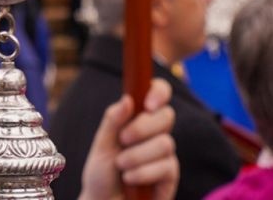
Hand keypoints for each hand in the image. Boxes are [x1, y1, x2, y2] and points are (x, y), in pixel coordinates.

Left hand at [79, 77, 177, 199]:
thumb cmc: (102, 175)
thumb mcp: (101, 145)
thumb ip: (113, 121)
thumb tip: (128, 99)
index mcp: (139, 119)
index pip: (159, 93)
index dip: (159, 92)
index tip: (147, 104)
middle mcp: (156, 133)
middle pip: (167, 116)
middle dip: (143, 127)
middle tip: (123, 140)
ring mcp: (165, 155)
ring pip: (165, 143)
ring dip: (137, 155)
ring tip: (121, 166)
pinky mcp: (170, 176)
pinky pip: (166, 166)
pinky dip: (143, 172)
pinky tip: (130, 179)